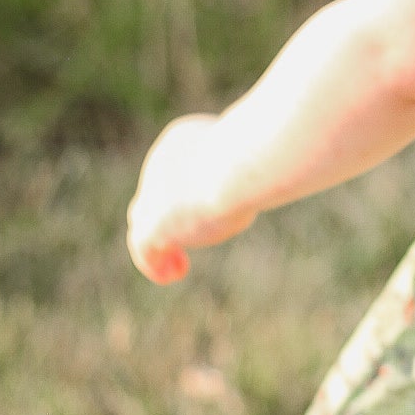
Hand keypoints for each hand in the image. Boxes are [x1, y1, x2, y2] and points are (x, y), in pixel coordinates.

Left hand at [126, 114, 256, 283]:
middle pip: (155, 192)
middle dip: (169, 215)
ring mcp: (152, 193)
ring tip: (177, 263)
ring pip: (144, 218)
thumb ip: (253, 167)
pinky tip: (173, 274)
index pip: (176, 167)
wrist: (240, 166)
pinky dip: (154, 263)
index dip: (187, 191)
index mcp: (181, 139)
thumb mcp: (258, 158)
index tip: (209, 209)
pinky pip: (143, 248)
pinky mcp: (152, 223)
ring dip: (159, 240)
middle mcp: (160, 162)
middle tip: (188, 235)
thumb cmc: (259, 156)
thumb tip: (270, 179)